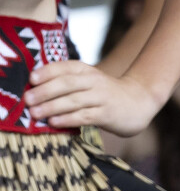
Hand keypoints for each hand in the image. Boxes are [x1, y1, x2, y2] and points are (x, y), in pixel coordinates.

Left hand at [24, 61, 162, 135]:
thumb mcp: (88, 80)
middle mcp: (95, 81)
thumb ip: (66, 81)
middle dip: (45, 91)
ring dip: (52, 107)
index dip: (48, 72)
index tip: (32, 79)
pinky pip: (85, 116)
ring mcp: (102, 98)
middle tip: (27, 100)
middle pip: (67, 83)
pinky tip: (54, 122)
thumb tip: (33, 90)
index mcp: (86, 70)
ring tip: (35, 113)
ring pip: (74, 100)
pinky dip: (68, 119)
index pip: (65, 67)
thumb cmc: (105, 93)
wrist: (140, 101)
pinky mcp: (107, 114)